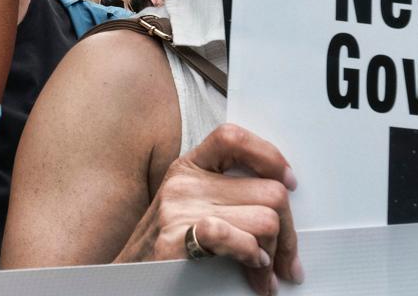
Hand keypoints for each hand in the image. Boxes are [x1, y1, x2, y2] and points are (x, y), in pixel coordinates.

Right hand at [113, 124, 302, 295]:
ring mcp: (178, 210)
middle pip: (269, 191)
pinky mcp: (178, 239)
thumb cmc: (166, 249)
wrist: (129, 280)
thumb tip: (282, 202)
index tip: (288, 182)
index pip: (233, 137)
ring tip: (263, 271)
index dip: (269, 156)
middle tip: (285, 260)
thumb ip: (226, 194)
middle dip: (288, 232)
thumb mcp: (190, 208)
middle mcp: (183, 183)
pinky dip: (253, 256)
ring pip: (266, 220)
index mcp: (187, 168)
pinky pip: (239, 238)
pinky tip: (251, 267)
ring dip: (274, 254)